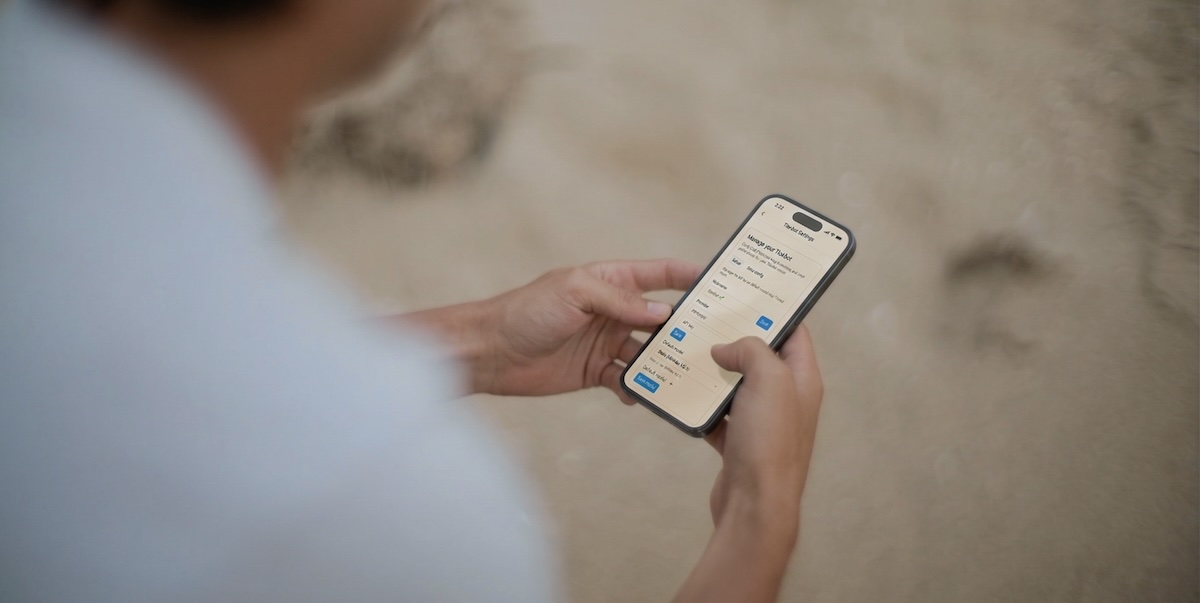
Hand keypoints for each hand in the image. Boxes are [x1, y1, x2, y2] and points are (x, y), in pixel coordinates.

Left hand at [400, 259, 700, 397]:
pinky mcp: (596, 372)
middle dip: (689, 327)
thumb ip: (621, 302)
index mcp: (611, 280)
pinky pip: (629, 381)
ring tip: (690, 375)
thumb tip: (664, 314)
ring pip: (649, 353)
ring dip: (667, 363)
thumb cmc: (527, 311)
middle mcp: (614, 310)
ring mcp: (607, 342)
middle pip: (663, 318)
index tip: (724, 284)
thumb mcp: (575, 292)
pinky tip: (647, 396)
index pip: (661, 274)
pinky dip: (640, 389)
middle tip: (719, 339)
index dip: (691, 276)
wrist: (490, 351)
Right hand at [672, 327, 823, 602]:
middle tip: (708, 320)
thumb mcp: (769, 380)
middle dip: (735, 340)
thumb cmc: (770, 444)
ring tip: (690, 352)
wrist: (754, 505)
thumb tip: (726, 348)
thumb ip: (751, 350)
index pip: (794, 333)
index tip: (745, 295)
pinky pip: (718, 414)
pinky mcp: (739, 443)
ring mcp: (762, 422)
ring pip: (736, 385)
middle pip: (761, 358)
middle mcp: (786, 399)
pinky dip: (702, 405)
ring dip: (714, 372)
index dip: (773, 312)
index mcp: (803, 379)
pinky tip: (683, 394)